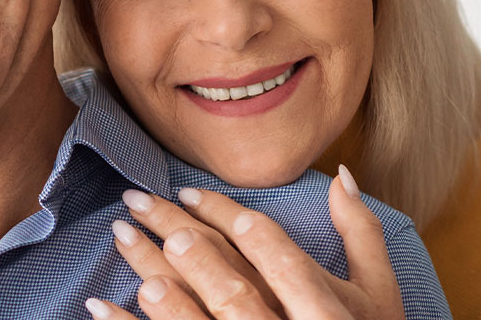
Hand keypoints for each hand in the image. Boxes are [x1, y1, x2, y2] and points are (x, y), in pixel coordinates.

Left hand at [87, 165, 402, 319]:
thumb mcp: (379, 295)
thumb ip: (362, 234)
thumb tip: (341, 174)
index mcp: (324, 309)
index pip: (275, 256)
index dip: (231, 221)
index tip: (190, 194)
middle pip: (231, 287)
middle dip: (187, 247)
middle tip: (142, 208)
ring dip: (162, 292)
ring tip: (127, 249)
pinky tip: (100, 306)